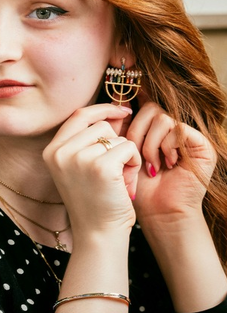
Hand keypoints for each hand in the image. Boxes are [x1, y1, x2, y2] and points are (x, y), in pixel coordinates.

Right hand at [43, 104, 141, 238]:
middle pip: (100, 125)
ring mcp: (78, 158)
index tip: (122, 111)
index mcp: (51, 151)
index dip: (102, 109)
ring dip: (125, 154)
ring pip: (115, 136)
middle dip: (115, 142)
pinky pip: (128, 147)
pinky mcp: (100, 166)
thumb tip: (114, 111)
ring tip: (118, 178)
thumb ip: (88, 141)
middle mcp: (60, 152)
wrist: (97, 233)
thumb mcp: (80, 167)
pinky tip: (126, 182)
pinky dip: (134, 162)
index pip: (78, 115)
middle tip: (114, 169)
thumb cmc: (94, 201)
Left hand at [126, 99, 215, 229]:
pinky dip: (167, 147)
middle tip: (134, 155)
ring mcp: (187, 135)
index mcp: (151, 127)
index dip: (130, 102)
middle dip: (135, 133)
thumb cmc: (137, 186)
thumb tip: (111, 101)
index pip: (142, 101)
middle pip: (149, 107)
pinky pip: (179, 129)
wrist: (157, 211)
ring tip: (151, 164)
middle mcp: (171, 128)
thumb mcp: (120, 153)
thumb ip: (118, 129)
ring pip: (162, 118)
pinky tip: (167, 164)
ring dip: (150, 144)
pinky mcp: (201, 144)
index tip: (119, 114)